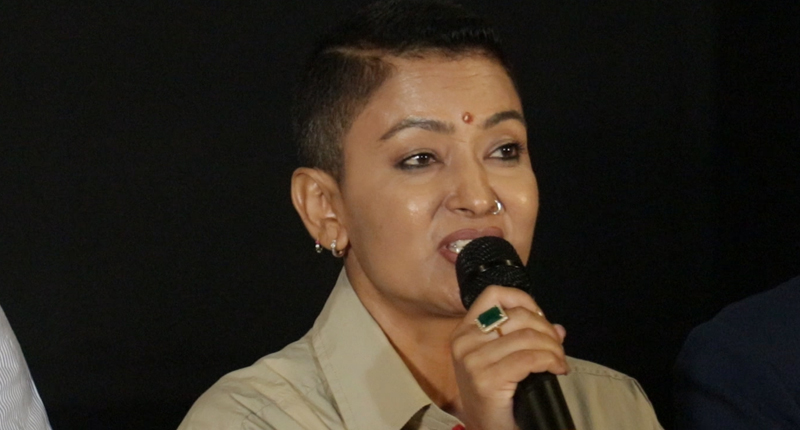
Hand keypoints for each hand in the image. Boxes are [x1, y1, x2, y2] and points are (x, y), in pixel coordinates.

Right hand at [450, 285, 567, 429]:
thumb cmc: (495, 396)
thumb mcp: (503, 360)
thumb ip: (526, 338)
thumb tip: (558, 328)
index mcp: (464, 331)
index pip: (493, 294)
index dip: (523, 299)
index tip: (540, 318)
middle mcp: (464, 341)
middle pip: (518, 316)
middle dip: (547, 330)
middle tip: (558, 348)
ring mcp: (472, 360)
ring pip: (528, 337)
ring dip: (553, 348)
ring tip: (559, 361)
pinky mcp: (486, 379)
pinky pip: (530, 358)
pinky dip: (551, 361)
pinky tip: (557, 369)